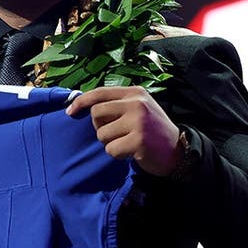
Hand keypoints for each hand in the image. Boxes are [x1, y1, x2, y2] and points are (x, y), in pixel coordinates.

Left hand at [65, 86, 182, 175]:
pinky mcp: (138, 141)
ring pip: (102, 134)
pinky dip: (118, 154)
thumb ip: (116, 104)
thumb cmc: (152, 130)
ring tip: (127, 142)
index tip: (69, 112)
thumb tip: (82, 105)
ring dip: (110, 143)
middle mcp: (136, 104)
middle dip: (99, 127)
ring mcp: (138, 122)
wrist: (178, 150)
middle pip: (96, 113)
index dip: (81, 102)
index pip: (99, 93)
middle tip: (115, 133)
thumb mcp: (138, 108)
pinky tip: (131, 152)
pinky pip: (111, 149)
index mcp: (134, 93)